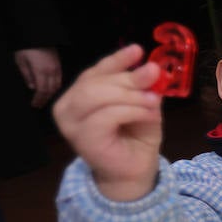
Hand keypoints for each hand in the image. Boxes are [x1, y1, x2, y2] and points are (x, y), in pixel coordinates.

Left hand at [14, 47, 62, 107]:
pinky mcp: (59, 64)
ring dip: (51, 93)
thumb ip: (27, 75)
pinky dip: (56, 86)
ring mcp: (57, 68)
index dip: (39, 99)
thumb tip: (32, 87)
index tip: (35, 105)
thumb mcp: (21, 61)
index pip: (42, 91)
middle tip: (40, 104)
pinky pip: (60, 79)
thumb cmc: (26, 47)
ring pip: (57, 86)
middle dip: (45, 99)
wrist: (37, 34)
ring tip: (45, 98)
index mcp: (41, 72)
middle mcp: (51, 71)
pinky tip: (52, 88)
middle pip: (50, 90)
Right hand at [51, 44, 162, 201]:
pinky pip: (106, 115)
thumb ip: (142, 89)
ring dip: (130, 95)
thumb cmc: (135, 138)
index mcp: (79, 95)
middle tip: (154, 76)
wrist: (134, 172)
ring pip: (97, 94)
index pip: (95, 72)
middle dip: (128, 77)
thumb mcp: (143, 106)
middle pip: (95, 81)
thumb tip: (152, 68)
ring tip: (152, 101)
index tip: (137, 50)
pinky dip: (131, 111)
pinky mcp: (81, 137)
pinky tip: (147, 115)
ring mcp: (70, 123)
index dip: (115, 59)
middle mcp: (68, 106)